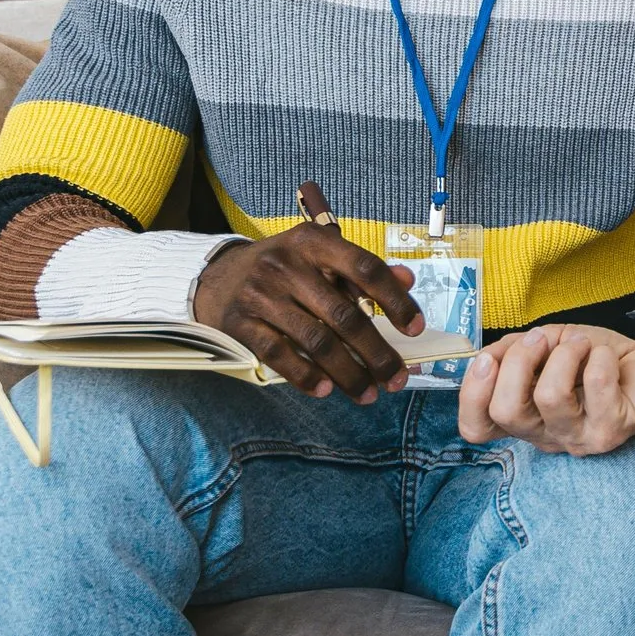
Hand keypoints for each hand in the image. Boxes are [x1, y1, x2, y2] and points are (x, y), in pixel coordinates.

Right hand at [193, 222, 423, 403]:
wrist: (218, 276)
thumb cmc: (284, 268)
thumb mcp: (320, 257)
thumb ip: (361, 270)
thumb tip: (407, 279)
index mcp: (314, 242)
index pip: (365, 269)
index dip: (395, 300)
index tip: (415, 329)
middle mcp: (287, 264)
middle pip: (344, 315)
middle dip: (376, 352)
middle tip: (396, 378)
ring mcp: (261, 294)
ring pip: (316, 340)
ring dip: (348, 373)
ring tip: (368, 393)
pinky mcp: (241, 322)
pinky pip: (280, 354)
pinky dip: (306, 376)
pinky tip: (327, 389)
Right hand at [458, 323, 634, 454]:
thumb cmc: (597, 359)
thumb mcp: (548, 346)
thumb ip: (513, 351)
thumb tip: (487, 354)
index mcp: (526, 419)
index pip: (476, 429)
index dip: (472, 393)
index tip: (489, 359)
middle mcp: (547, 436)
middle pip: (506, 411)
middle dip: (519, 361)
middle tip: (543, 340)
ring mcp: (579, 438)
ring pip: (549, 397)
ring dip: (565, 354)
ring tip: (581, 344)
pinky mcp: (612, 430)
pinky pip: (596, 384)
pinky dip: (599, 357)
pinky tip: (606, 358)